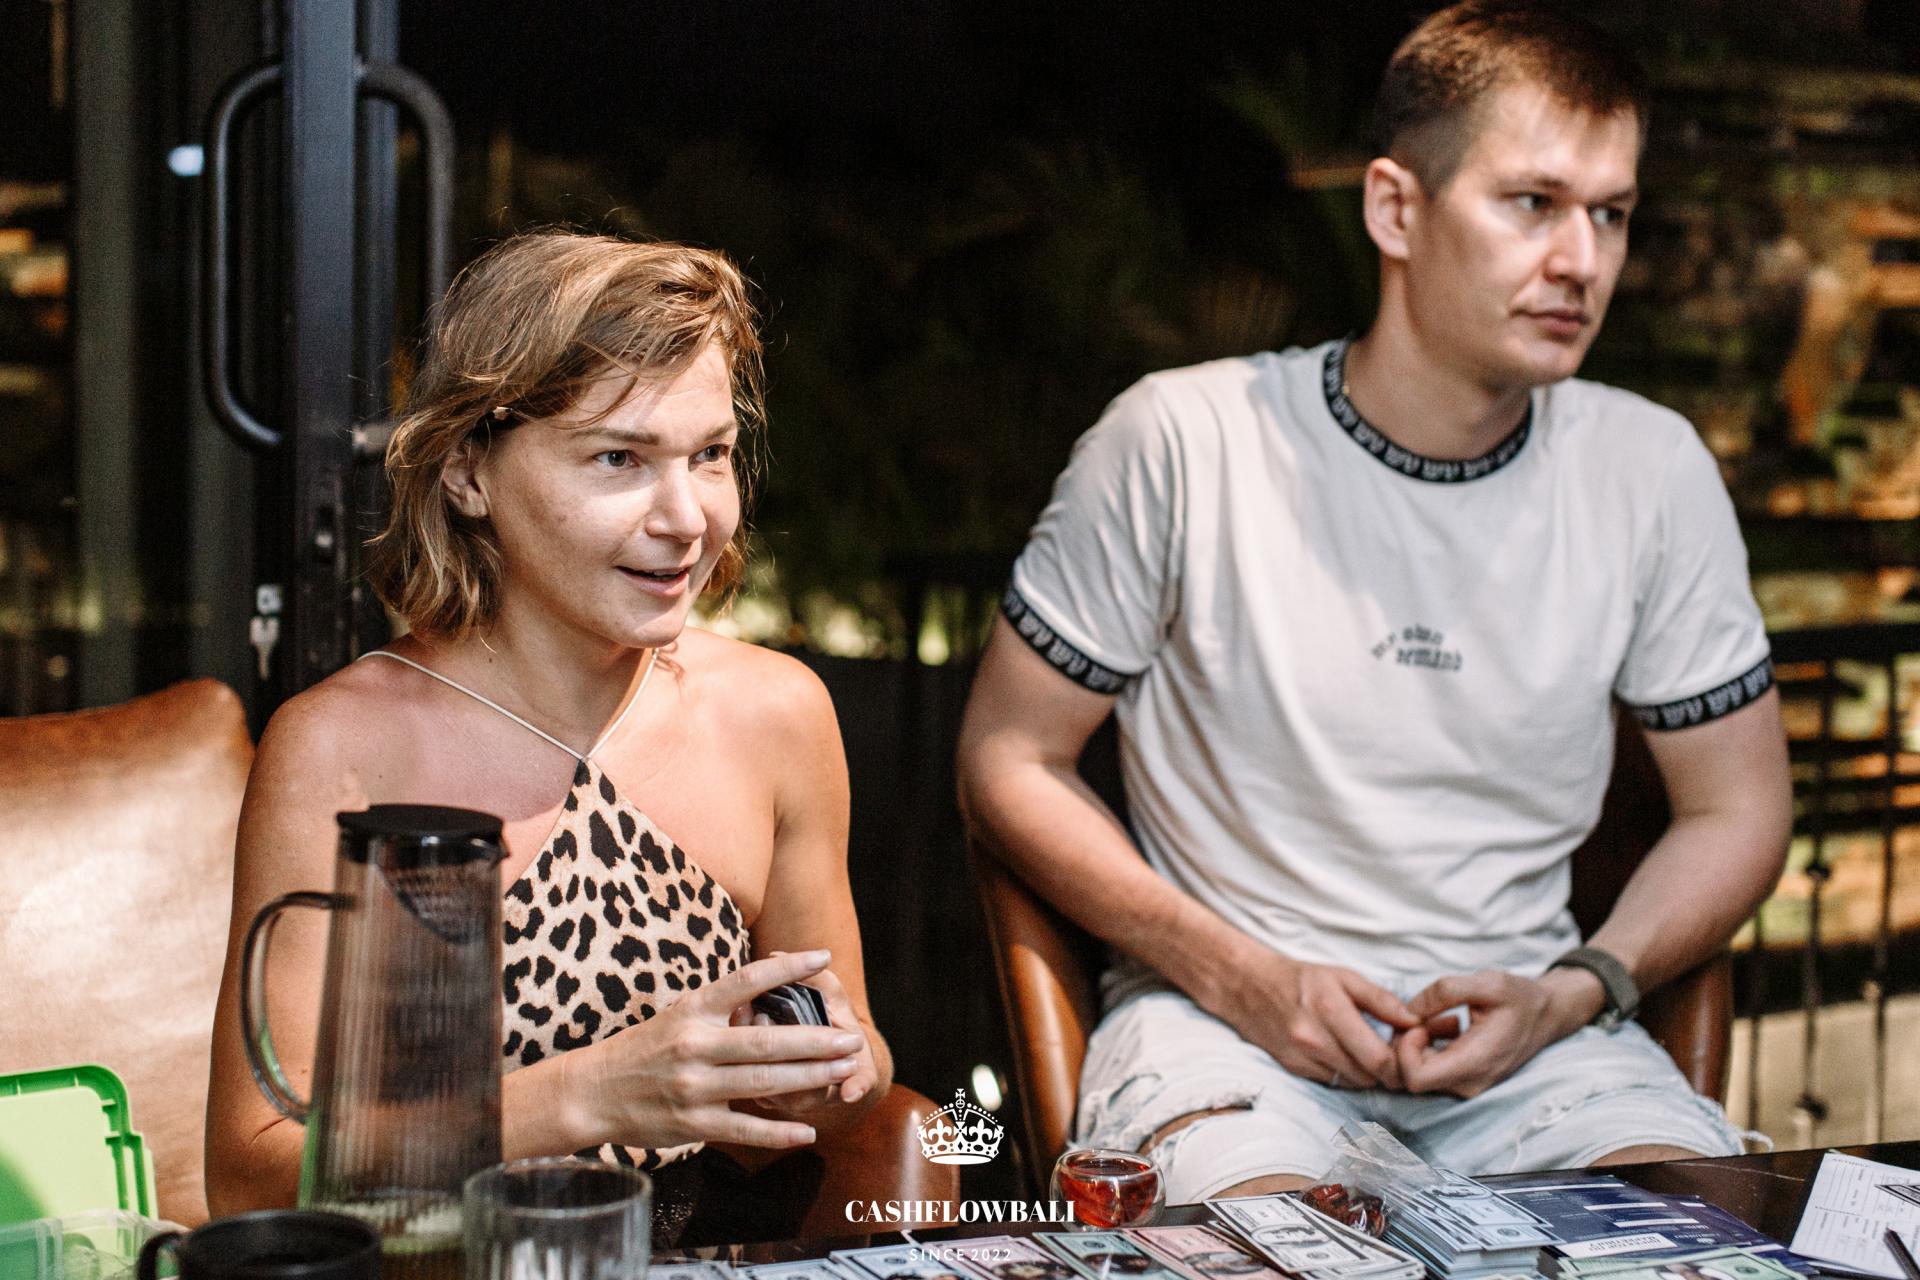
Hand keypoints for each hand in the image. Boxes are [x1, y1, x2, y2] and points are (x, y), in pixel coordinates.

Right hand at [566, 949, 865, 1150]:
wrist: (592, 1092)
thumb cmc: (644, 1048)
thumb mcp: (678, 1014)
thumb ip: (721, 1008)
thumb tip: (772, 989)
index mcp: (693, 1010)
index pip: (746, 981)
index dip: (787, 968)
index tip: (823, 959)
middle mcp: (695, 1045)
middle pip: (766, 1041)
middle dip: (816, 1041)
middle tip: (851, 1038)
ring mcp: (695, 1087)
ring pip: (763, 1083)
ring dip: (809, 1078)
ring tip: (843, 1071)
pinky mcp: (693, 1124)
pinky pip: (744, 1129)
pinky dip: (778, 1132)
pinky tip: (807, 1131)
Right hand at [1217, 947, 1419, 1090]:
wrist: (1248, 987)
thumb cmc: (1301, 979)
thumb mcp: (1343, 977)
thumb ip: (1381, 1000)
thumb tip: (1415, 1022)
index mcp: (1330, 1011)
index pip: (1378, 1059)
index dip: (1401, 1063)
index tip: (1407, 1052)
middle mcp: (1314, 1040)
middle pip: (1369, 1076)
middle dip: (1387, 1069)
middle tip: (1394, 1054)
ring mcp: (1301, 1058)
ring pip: (1353, 1083)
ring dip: (1367, 1073)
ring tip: (1369, 1053)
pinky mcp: (1293, 1069)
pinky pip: (1333, 1082)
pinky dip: (1346, 1074)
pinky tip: (1345, 1056)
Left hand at [1393, 968, 1602, 1097]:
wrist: (1547, 1016)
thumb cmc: (1519, 998)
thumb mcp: (1487, 982)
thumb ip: (1444, 992)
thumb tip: (1408, 1010)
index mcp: (1473, 1064)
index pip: (1415, 1078)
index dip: (1405, 1049)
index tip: (1418, 1022)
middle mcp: (1468, 1085)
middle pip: (1411, 1076)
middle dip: (1408, 1043)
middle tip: (1425, 1013)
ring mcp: (1466, 1087)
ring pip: (1419, 1073)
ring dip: (1420, 1043)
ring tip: (1442, 1017)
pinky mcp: (1465, 1081)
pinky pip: (1431, 1070)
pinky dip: (1430, 1047)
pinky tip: (1447, 1025)